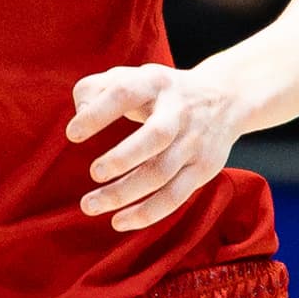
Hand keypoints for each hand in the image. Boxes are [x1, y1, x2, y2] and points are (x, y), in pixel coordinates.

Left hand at [70, 63, 245, 232]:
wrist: (225, 98)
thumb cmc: (160, 92)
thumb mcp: (131, 76)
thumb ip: (95, 89)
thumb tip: (79, 116)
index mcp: (155, 83)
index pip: (125, 93)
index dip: (98, 114)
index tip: (72, 134)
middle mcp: (179, 111)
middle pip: (155, 136)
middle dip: (122, 158)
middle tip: (94, 173)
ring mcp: (194, 142)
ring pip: (162, 172)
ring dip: (125, 192)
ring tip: (90, 205)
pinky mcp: (204, 169)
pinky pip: (175, 196)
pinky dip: (146, 213)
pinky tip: (119, 221)